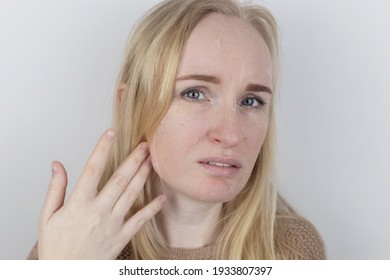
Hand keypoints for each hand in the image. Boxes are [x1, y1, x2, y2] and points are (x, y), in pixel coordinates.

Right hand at [38, 129, 165, 258]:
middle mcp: (97, 211)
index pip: (91, 169)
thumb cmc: (56, 247)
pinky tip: (163, 197)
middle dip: (133, 159)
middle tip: (145, 144)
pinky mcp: (121, 237)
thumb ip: (55, 189)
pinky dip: (153, 209)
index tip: (110, 133)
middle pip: (119, 179)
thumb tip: (57, 164)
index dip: (102, 149)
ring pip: (131, 194)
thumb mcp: (47, 217)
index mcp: (78, 204)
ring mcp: (112, 224)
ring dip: (143, 176)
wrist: (64, 276)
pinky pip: (140, 220)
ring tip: (152, 160)